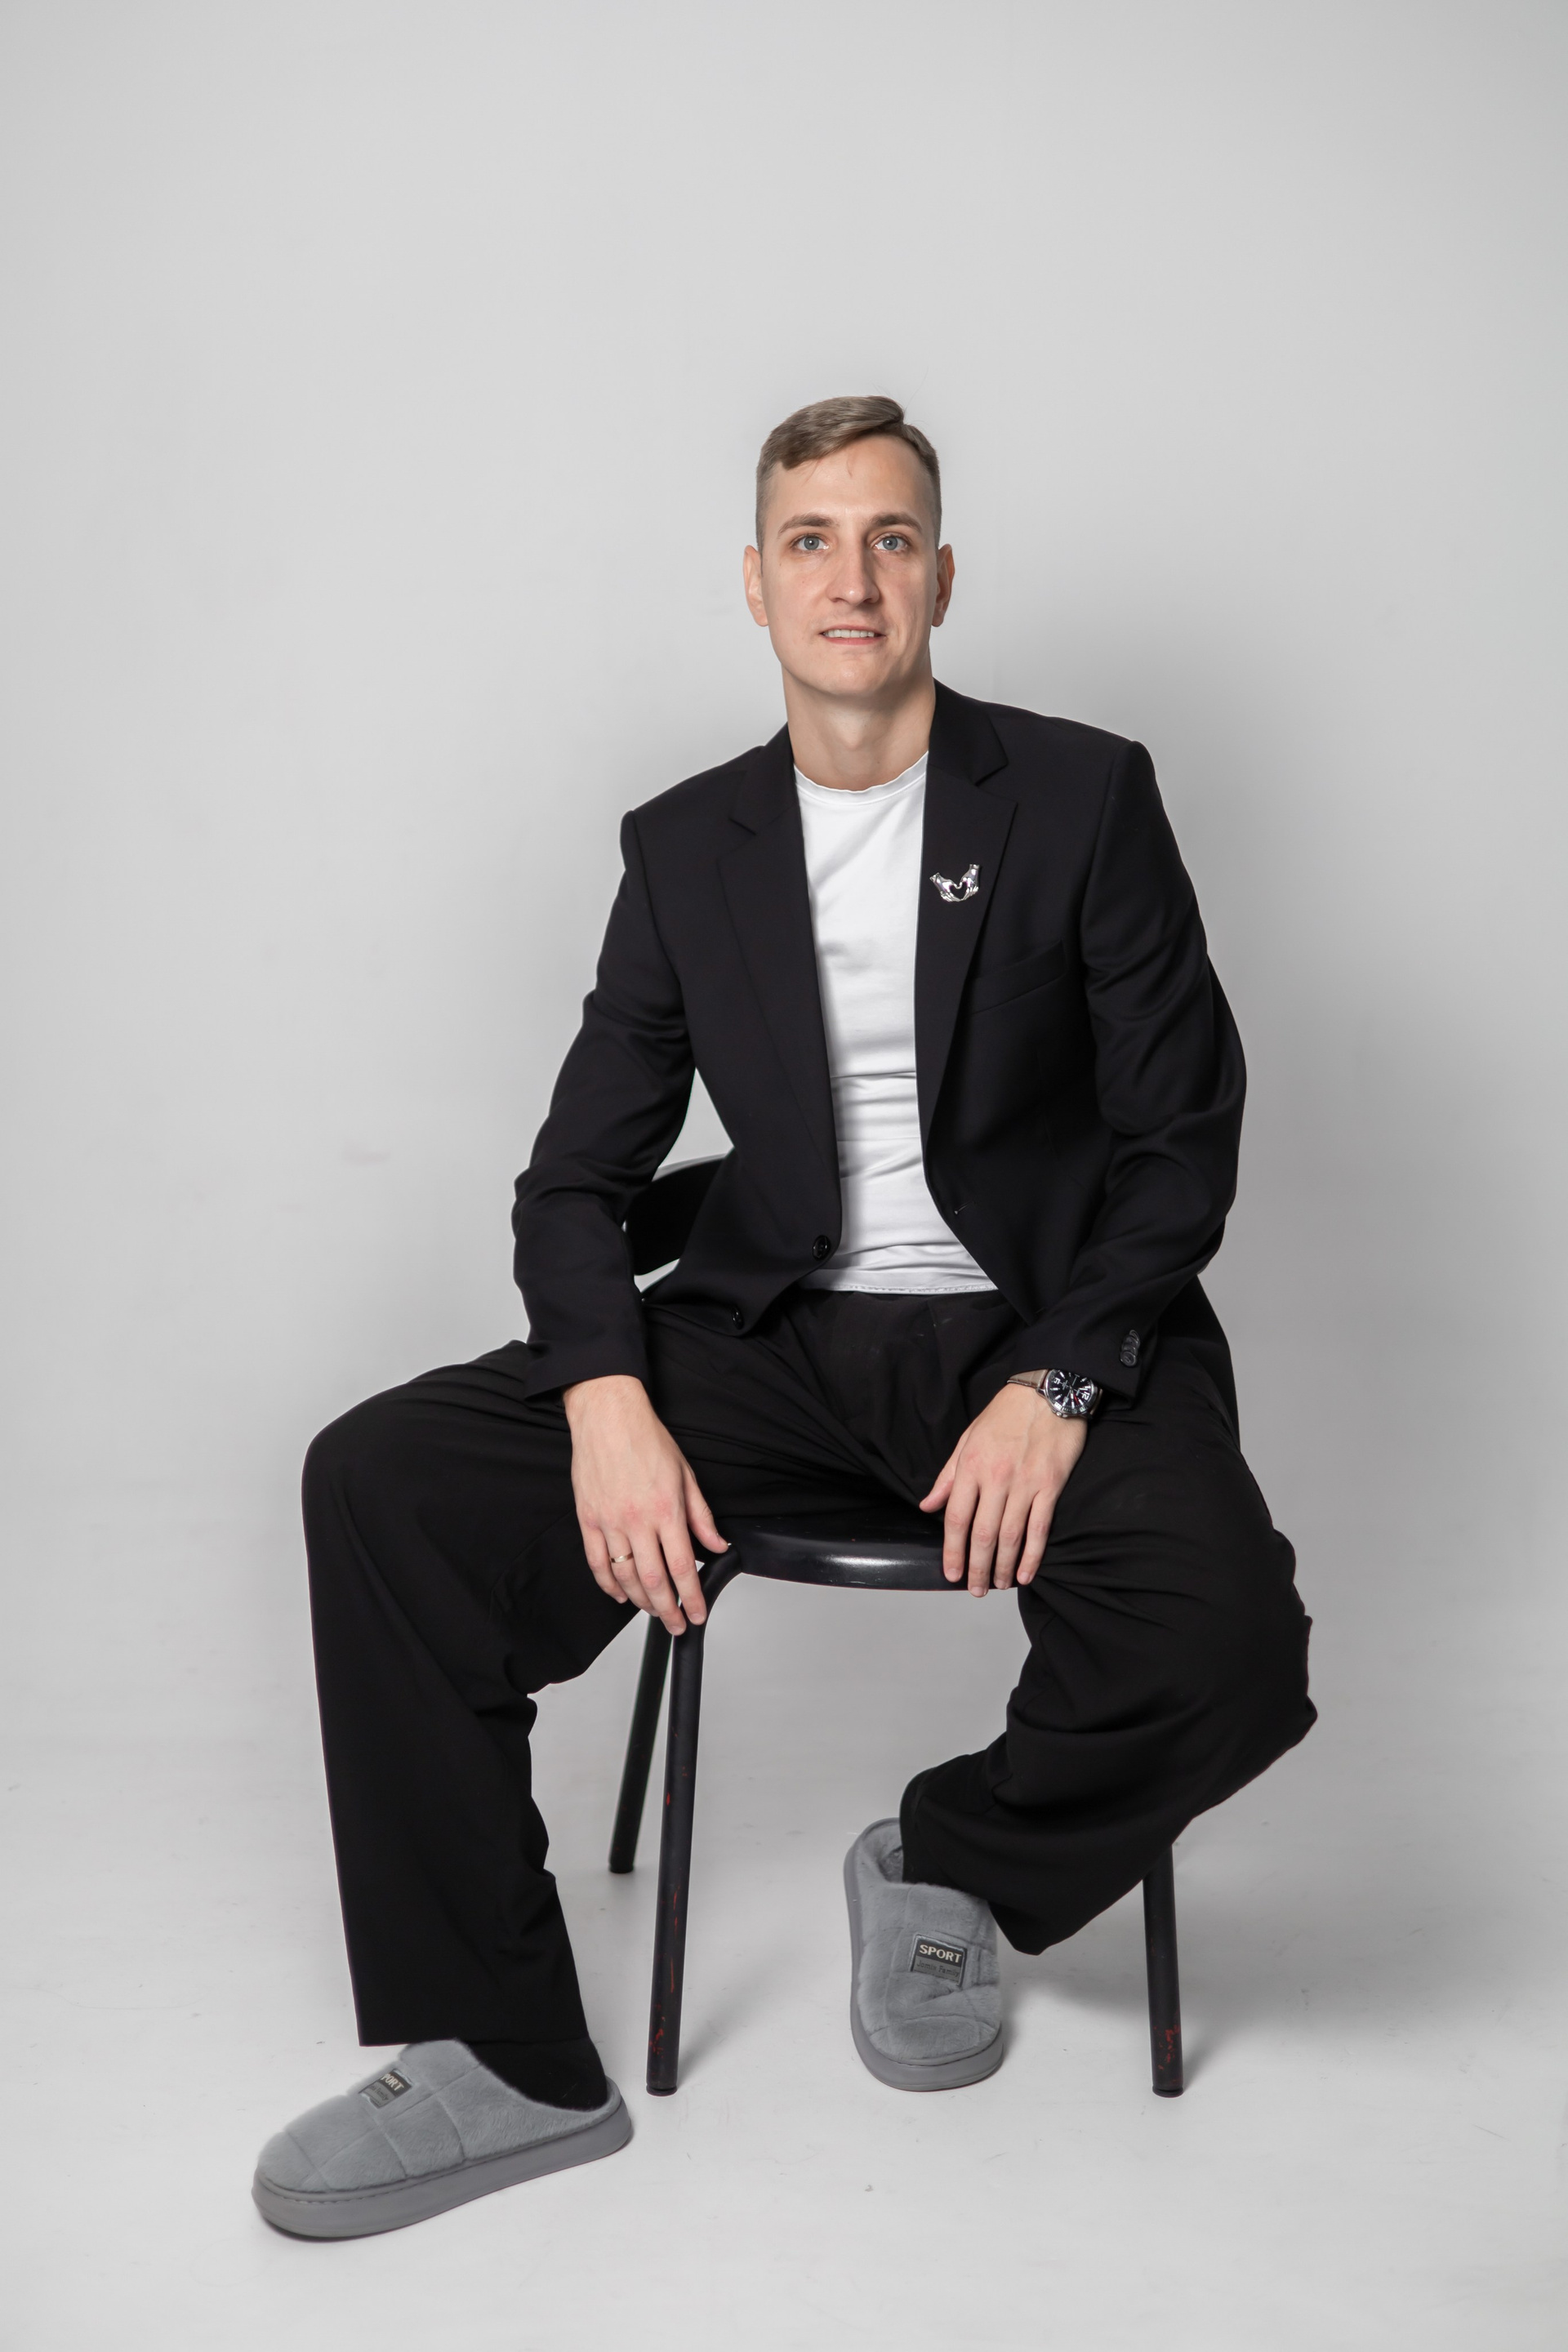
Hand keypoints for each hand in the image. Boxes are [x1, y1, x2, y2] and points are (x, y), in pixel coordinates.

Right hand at [562, 1375, 727, 1633]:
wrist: (607, 1415)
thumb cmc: (646, 1438)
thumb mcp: (686, 1474)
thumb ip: (701, 1515)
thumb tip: (717, 1544)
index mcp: (666, 1509)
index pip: (683, 1566)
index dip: (692, 1597)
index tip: (698, 1614)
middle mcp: (637, 1520)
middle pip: (654, 1580)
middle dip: (668, 1610)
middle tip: (677, 1625)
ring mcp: (609, 1522)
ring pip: (625, 1577)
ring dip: (641, 1602)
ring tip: (654, 1611)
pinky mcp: (588, 1519)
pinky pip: (597, 1563)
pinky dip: (609, 1585)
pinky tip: (621, 1594)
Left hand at [920, 1383, 1086, 1594]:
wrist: (1048, 1391)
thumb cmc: (1005, 1414)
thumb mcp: (967, 1439)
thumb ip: (948, 1476)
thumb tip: (928, 1506)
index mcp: (971, 1466)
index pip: (956, 1518)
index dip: (952, 1550)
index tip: (950, 1572)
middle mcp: (996, 1478)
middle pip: (982, 1534)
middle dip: (976, 1567)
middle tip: (974, 1590)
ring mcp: (1025, 1484)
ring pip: (1009, 1536)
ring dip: (1001, 1567)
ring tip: (997, 1585)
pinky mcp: (1050, 1486)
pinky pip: (1039, 1528)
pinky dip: (1032, 1555)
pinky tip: (1025, 1573)